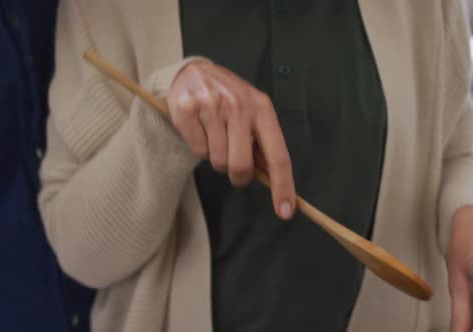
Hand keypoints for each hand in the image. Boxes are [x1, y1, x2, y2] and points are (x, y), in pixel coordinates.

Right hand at [166, 61, 295, 219]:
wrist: (195, 72)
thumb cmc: (229, 99)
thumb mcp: (252, 114)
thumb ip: (263, 144)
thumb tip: (273, 178)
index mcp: (262, 108)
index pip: (278, 155)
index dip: (283, 186)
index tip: (285, 211)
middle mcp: (239, 105)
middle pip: (241, 166)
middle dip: (237, 174)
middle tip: (232, 162)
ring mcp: (212, 106)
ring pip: (216, 160)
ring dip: (215, 157)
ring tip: (214, 135)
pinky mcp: (187, 109)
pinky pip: (196, 150)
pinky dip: (198, 147)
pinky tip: (200, 128)